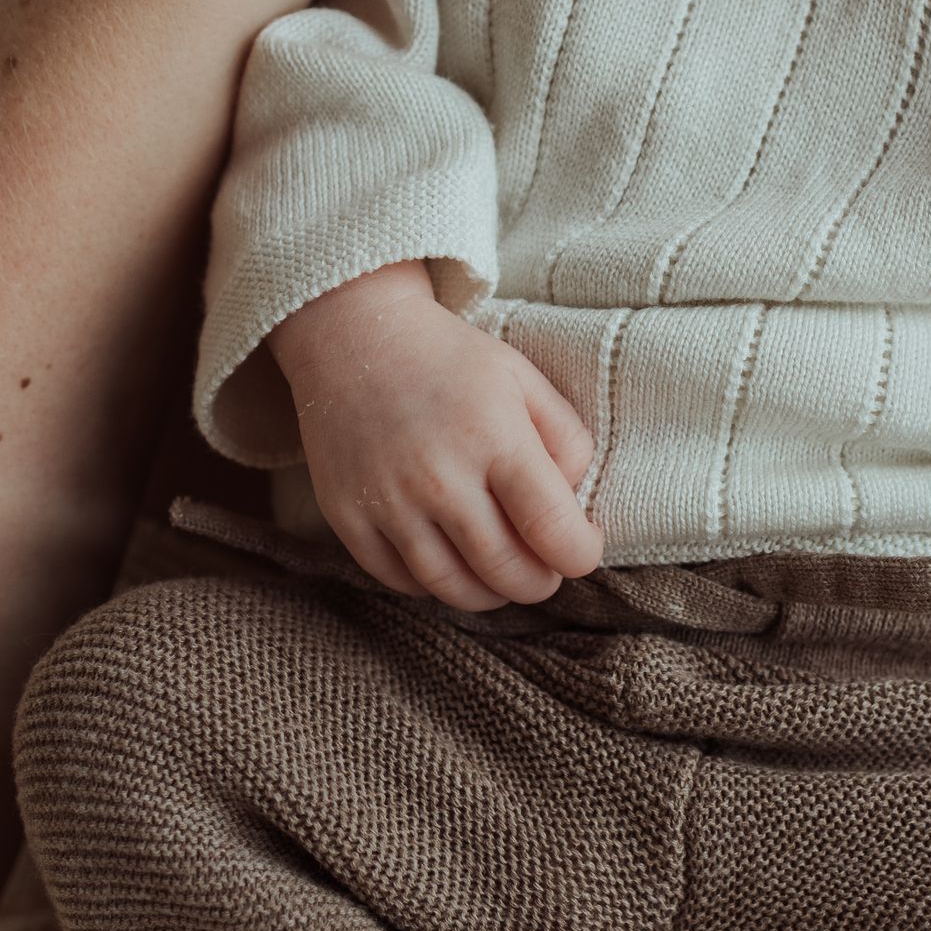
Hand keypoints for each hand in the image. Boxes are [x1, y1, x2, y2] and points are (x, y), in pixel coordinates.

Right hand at [269, 262, 602, 609]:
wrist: (354, 336)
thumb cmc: (449, 359)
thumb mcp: (523, 379)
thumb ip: (566, 439)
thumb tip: (576, 503)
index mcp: (495, 439)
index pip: (554, 530)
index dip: (580, 554)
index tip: (583, 548)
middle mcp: (440, 478)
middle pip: (507, 571)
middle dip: (540, 582)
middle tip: (546, 571)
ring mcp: (388, 503)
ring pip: (452, 588)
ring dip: (490, 594)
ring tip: (502, 575)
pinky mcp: (347, 517)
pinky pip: (399, 580)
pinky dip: (433, 585)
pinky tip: (450, 562)